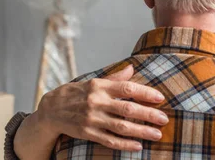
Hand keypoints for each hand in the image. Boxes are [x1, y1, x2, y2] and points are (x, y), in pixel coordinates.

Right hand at [35, 64, 168, 150]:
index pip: (127, 88)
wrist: (50, 109)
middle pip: (127, 109)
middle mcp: (96, 102)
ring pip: (121, 127)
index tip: (160, 98)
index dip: (145, 93)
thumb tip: (132, 68)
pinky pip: (109, 140)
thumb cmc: (77, 93)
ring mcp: (92, 119)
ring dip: (141, 131)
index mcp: (100, 86)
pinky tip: (138, 146)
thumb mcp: (94, 81)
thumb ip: (115, 78)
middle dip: (148, 115)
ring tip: (157, 134)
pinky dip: (125, 144)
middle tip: (164, 119)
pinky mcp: (87, 133)